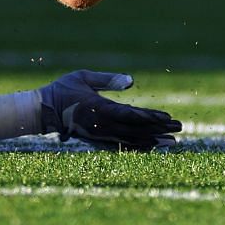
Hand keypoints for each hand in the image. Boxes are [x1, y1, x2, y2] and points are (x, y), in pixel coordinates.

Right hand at [37, 70, 180, 150]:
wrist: (43, 112)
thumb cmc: (63, 90)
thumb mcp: (83, 77)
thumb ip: (107, 79)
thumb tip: (131, 81)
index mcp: (101, 109)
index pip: (132, 115)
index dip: (151, 117)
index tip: (168, 118)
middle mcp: (104, 126)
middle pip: (138, 130)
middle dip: (160, 130)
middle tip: (180, 128)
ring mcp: (101, 136)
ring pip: (133, 141)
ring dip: (154, 141)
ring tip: (172, 142)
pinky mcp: (98, 141)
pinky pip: (123, 146)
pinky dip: (139, 147)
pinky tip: (151, 147)